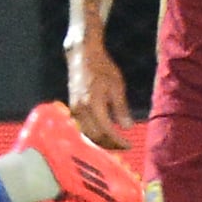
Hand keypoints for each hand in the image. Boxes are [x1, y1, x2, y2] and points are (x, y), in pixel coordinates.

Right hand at [64, 34, 133, 148]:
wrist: (82, 55)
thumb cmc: (102, 68)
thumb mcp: (117, 87)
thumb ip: (121, 109)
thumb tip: (127, 128)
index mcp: (93, 104)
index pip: (107, 131)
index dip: (118, 141)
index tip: (129, 145)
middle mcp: (81, 110)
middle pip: (95, 137)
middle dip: (109, 145)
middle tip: (123, 146)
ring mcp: (74, 110)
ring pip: (86, 134)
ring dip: (100, 142)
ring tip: (114, 142)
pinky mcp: (72, 108)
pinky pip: (81, 127)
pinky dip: (92, 134)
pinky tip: (102, 133)